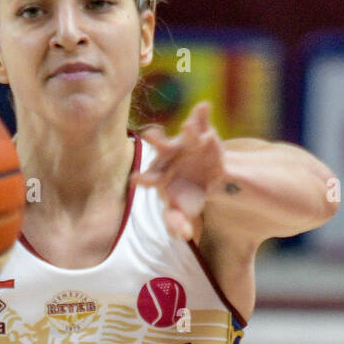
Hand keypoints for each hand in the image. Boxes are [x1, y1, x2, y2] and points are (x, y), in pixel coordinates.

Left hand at [130, 102, 226, 238]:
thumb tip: (184, 236)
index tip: (134, 181)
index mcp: (159, 174)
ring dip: (187, 130)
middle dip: (157, 142)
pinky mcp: (202, 133)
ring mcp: (185, 142)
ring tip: (187, 126)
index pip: (149, 177)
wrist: (208, 175)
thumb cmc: (187, 194)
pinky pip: (202, 122)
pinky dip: (202, 114)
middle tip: (149, 136)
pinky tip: (203, 107)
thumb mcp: (182, 211)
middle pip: (161, 149)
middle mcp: (169, 154)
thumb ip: (178, 222)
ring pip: (184, 135)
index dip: (143, 179)